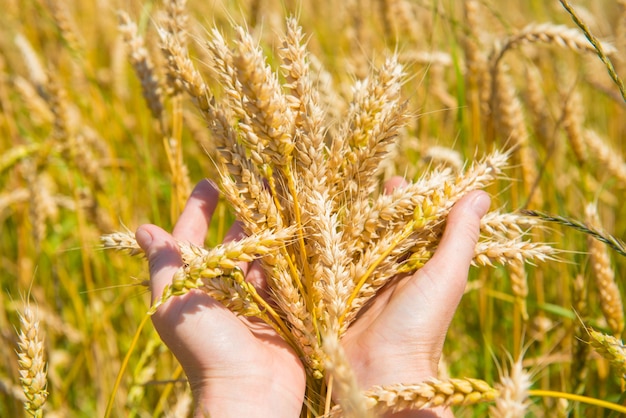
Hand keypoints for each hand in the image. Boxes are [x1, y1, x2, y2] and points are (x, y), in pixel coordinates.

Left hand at [135, 180, 305, 417]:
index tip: (210, 181)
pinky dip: (290, 254)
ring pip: (261, 254)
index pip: (192, 236)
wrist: (250, 391)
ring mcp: (253, 299)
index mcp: (192, 284)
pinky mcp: (282, 310)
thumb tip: (144, 228)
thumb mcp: (174, 301)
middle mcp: (221, 289)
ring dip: (269, 229)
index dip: (198, 208)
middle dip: (242, 213)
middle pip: (231, 241)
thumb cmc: (205, 347)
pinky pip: (285, 275)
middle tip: (259, 184)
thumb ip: (163, 264)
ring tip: (284, 199)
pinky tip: (300, 231)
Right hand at [341, 178, 490, 417]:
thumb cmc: (420, 326)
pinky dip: (324, 245)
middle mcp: (389, 271)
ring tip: (338, 193)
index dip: (410, 200)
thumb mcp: (445, 277)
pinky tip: (314, 224)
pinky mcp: (333, 291)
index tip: (400, 177)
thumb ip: (460, 237)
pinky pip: (329, 261)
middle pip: (382, 229)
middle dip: (375, 205)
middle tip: (366, 180)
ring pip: (354, 242)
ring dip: (347, 221)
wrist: (381, 374)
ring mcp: (360, 281)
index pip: (415, 223)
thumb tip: (481, 194)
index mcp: (419, 266)